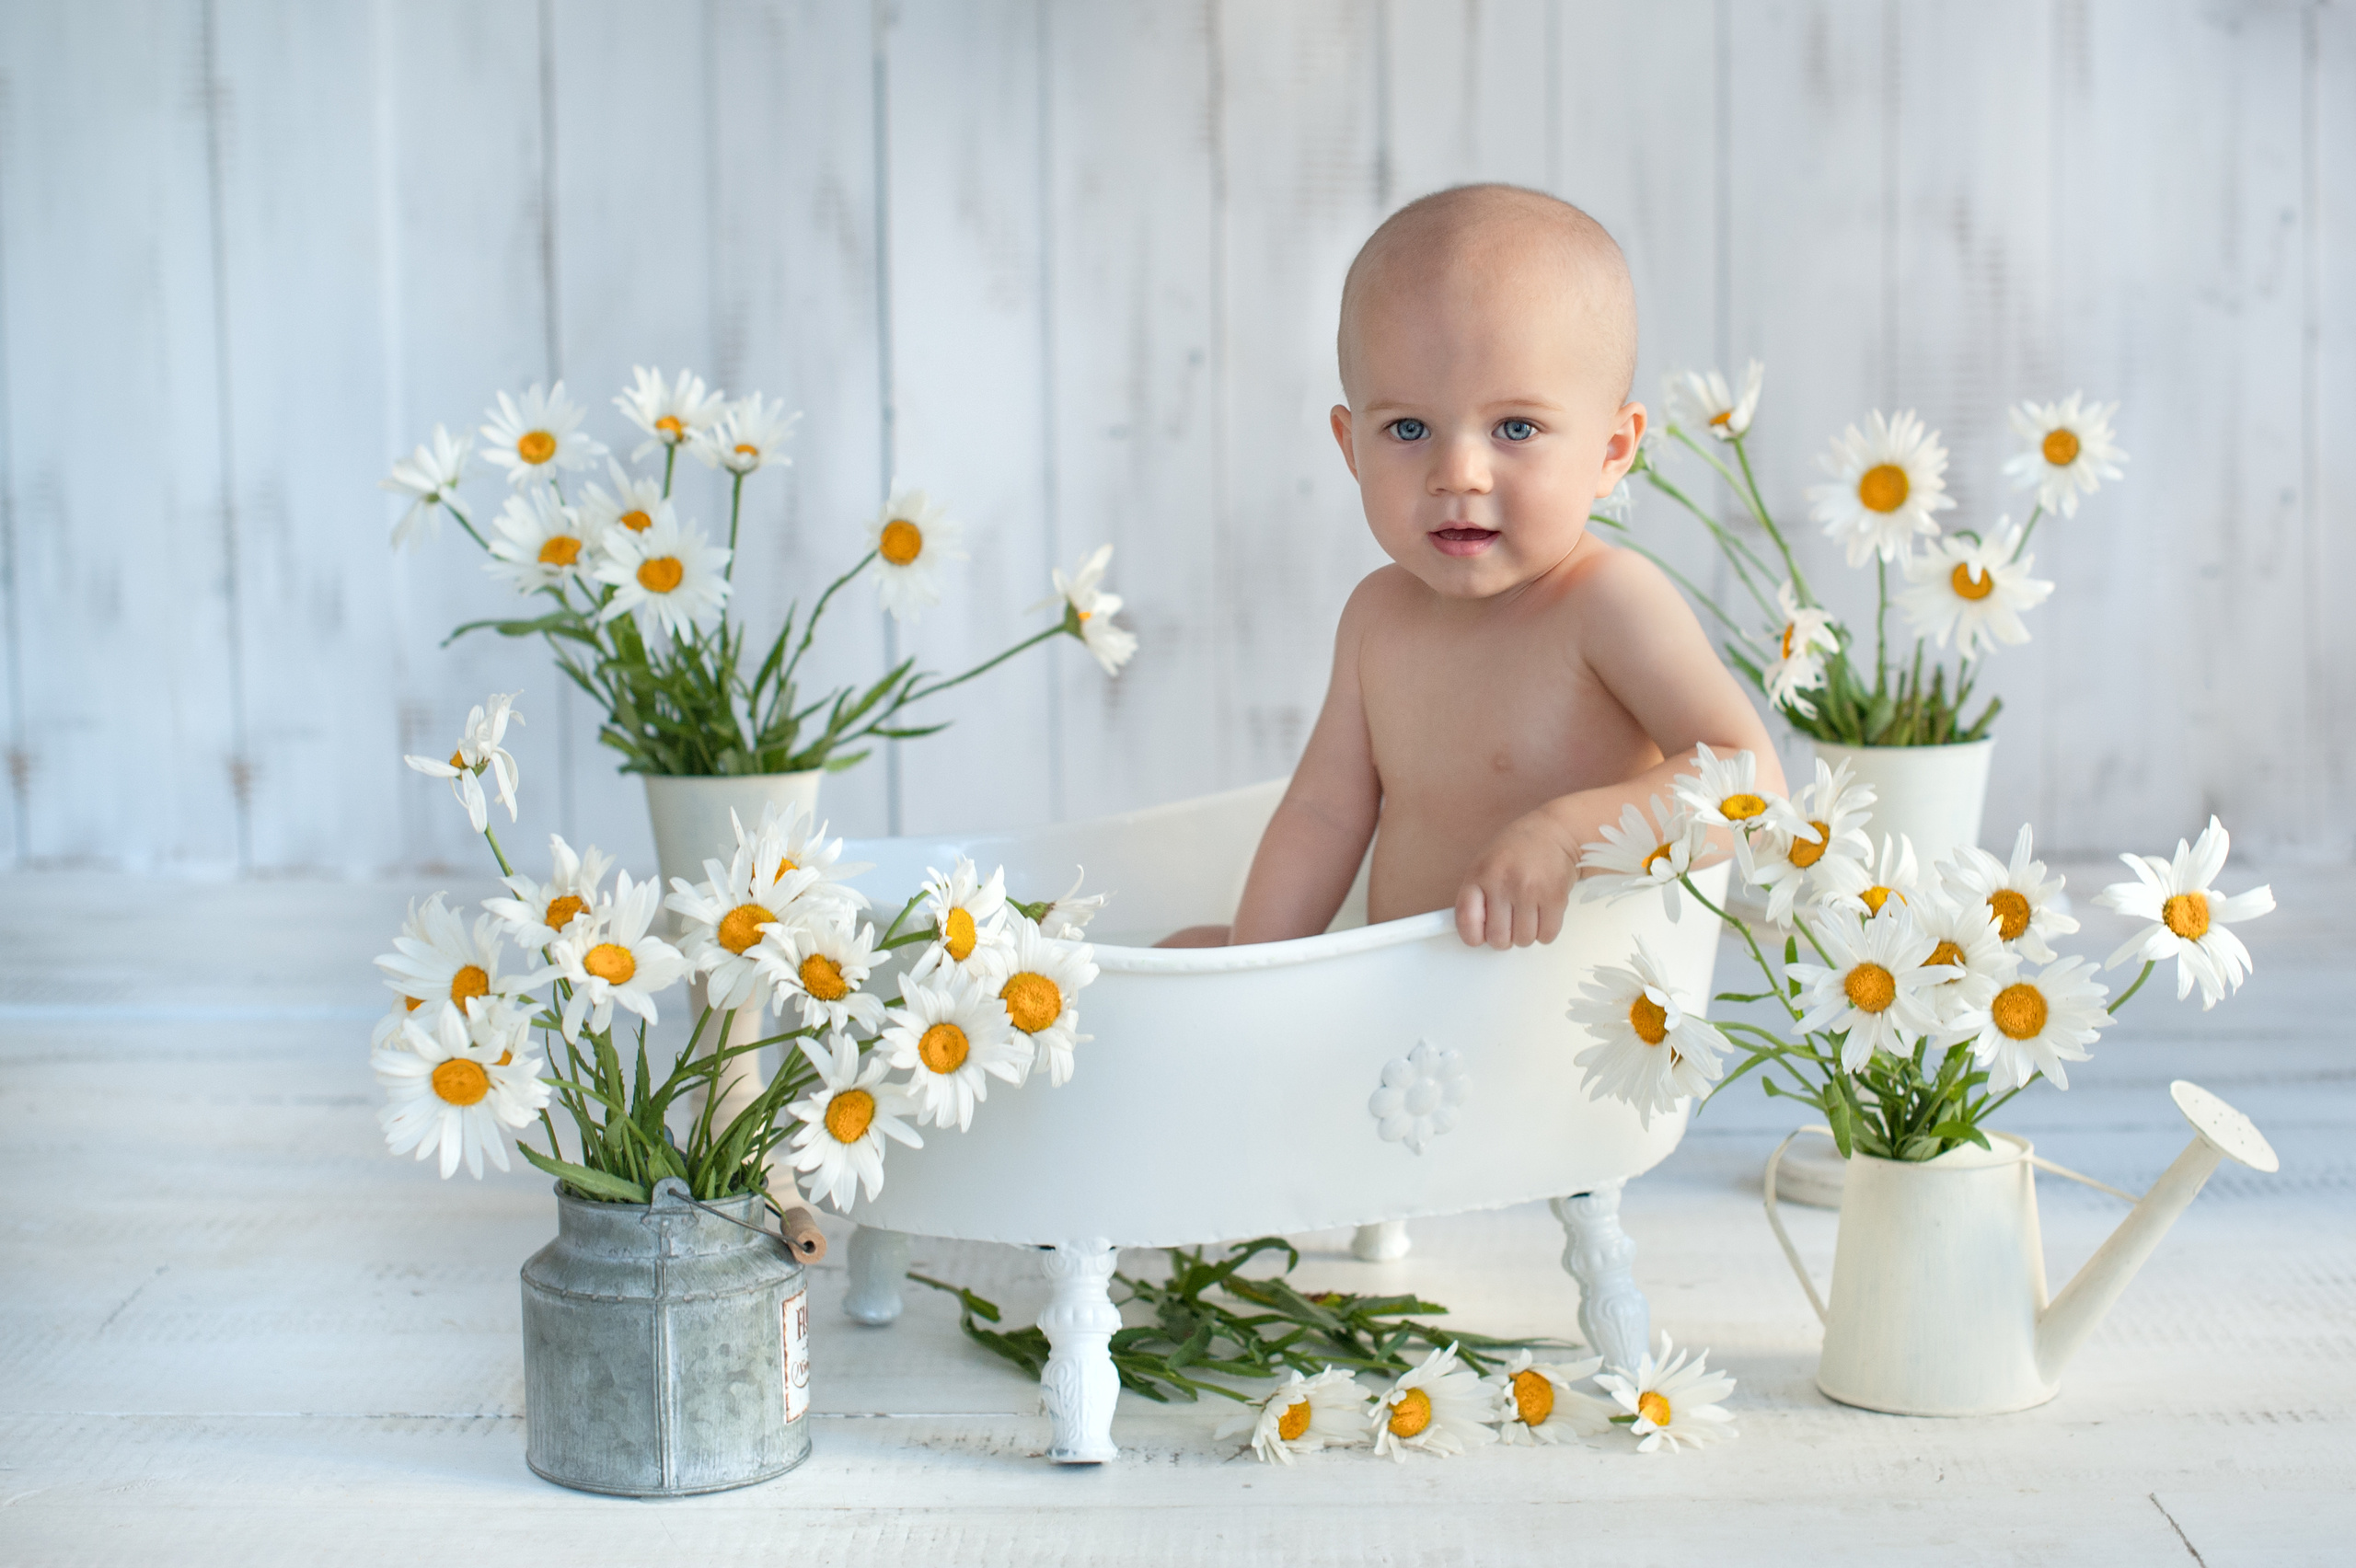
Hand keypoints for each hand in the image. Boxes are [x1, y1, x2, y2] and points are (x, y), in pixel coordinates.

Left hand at [1455, 810, 1578, 948]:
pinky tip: (1543, 915)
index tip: (1479, 936)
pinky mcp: (1555, 896)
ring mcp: (1529, 890)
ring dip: (1526, 934)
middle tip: (1509, 924)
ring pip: (1523, 940)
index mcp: (1480, 875)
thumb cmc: (1517, 850)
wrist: (1554, 831)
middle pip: (1498, 938)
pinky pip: (1546, 935)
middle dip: (1504, 938)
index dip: (1473, 937)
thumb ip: (1476, 896)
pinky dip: (1545, 932)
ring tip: (1528, 914)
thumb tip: (1476, 933)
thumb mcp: (1485, 865)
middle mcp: (1502, 883)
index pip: (1467, 921)